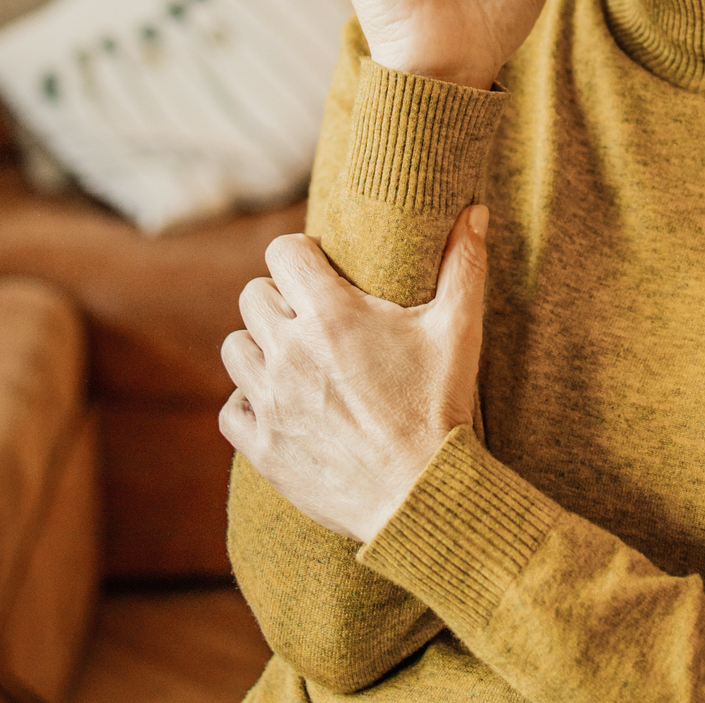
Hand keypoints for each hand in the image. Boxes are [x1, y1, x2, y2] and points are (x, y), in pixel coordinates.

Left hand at [218, 206, 487, 543]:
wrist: (421, 495)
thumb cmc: (440, 407)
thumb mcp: (458, 330)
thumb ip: (463, 264)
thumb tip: (474, 210)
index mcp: (331, 315)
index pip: (282, 253)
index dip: (300, 255)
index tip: (320, 269)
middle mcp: (290, 351)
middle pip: (253, 296)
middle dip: (280, 299)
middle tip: (313, 318)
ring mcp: (271, 400)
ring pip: (234, 348)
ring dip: (259, 347)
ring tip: (293, 359)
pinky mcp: (262, 445)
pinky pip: (231, 409)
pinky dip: (249, 404)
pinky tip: (280, 405)